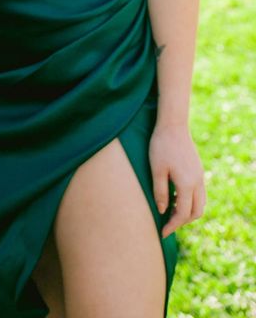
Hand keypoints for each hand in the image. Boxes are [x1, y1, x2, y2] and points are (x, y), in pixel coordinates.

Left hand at [149, 122, 204, 238]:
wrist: (173, 124)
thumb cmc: (161, 146)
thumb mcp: (156, 169)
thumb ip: (160, 192)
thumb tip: (162, 211)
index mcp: (187, 184)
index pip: (182, 214)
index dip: (172, 225)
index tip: (162, 233)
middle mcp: (197, 182)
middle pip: (196, 212)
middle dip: (182, 222)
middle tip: (166, 225)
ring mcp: (200, 176)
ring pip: (200, 203)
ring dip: (188, 212)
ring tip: (171, 212)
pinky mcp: (198, 170)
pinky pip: (199, 193)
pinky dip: (190, 201)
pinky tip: (175, 197)